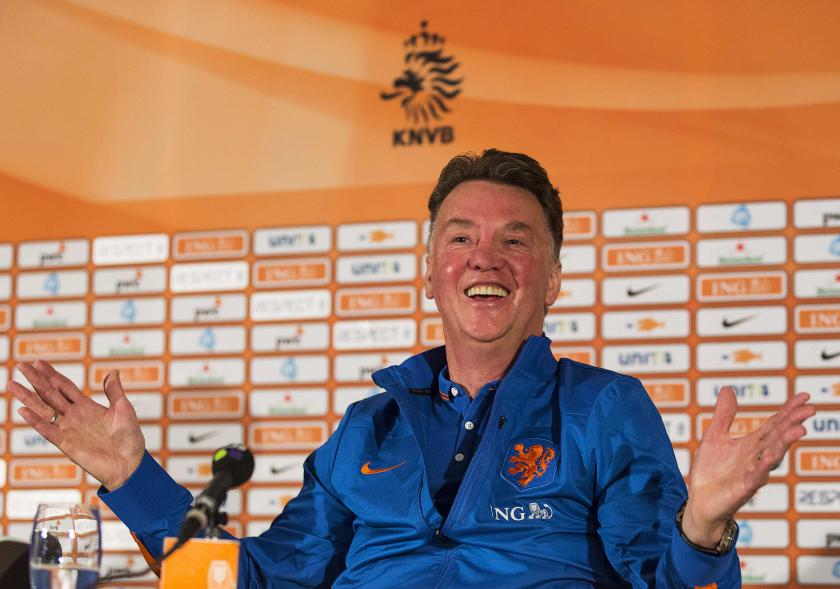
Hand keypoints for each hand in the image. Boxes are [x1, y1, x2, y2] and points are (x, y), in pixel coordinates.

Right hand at [9, 361, 144, 490]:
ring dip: (28, 397)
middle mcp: (74, 416)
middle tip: (20, 365)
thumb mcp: (123, 409)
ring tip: (12, 384)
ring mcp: (68, 429)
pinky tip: (23, 410)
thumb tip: (112, 371)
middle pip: (50, 393)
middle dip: (35, 379)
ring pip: (43, 409)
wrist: (130, 463)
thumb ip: (114, 391)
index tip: (37, 362)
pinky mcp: (66, 443)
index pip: (64, 386)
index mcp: (87, 406)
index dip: (51, 374)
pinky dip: (35, 421)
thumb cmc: (129, 437)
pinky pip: (48, 430)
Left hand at [683, 386, 814, 546]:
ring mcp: (751, 474)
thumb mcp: (714, 436)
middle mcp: (756, 458)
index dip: (789, 411)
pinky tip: (769, 460)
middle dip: (793, 423)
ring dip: (784, 444)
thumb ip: (724, 415)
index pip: (774, 425)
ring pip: (772, 457)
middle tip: (809, 409)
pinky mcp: (742, 489)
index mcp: (752, 445)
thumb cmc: (710, 471)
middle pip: (777, 438)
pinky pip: (754, 479)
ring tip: (799, 430)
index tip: (805, 396)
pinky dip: (762, 469)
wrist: (700, 502)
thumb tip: (729, 388)